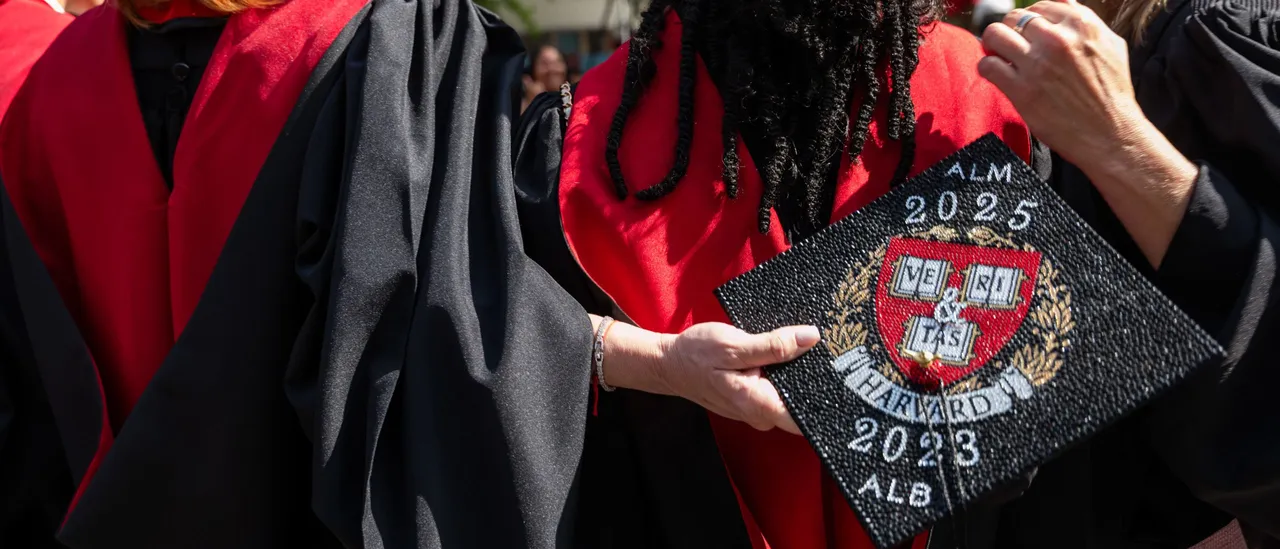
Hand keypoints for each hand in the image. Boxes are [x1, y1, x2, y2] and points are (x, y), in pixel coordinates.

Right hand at [655, 323, 819, 434]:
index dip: (829, 401)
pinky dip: (786, 373)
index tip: (848, 380)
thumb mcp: (734, 344)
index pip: (806, 418)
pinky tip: (791, 353)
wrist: (669, 364)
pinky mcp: (755, 401)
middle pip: (804, 404)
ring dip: (801, 373)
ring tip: (812, 345)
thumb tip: (811, 338)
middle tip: (832, 350)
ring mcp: (758, 411)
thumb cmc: (696, 354)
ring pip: (793, 396)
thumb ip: (773, 345)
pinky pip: (780, 392)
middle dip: (818, 380)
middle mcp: (761, 415)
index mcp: (758, 405)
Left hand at [976, 0, 1197, 266]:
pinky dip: (987, 67)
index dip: (1029, 20)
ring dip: (992, 45)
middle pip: (1013, 19)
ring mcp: (1037, 63)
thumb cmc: (1112, 94)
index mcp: (1082, 25)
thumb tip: (1064, 6)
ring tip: (999, 57)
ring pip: (995, 35)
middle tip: (1010, 47)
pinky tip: (997, 75)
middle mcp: (1058, 39)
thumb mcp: (1111, 46)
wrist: (1110, 134)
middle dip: (1009, 31)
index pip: (1040, 7)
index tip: (1026, 33)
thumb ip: (1087, 24)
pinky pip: (988, 64)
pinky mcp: (1021, 88)